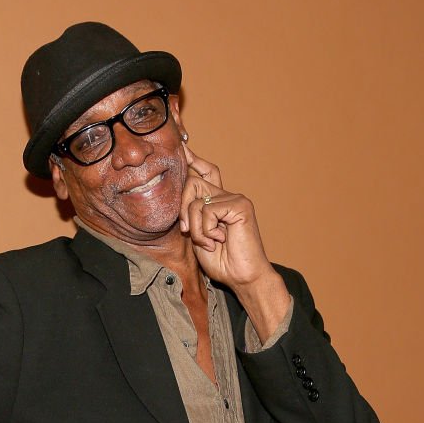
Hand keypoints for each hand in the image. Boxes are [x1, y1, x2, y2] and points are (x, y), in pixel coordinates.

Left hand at [179, 145, 290, 341]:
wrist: (242, 276)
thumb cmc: (222, 261)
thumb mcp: (198, 236)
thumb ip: (191, 215)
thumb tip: (181, 196)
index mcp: (218, 201)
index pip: (205, 172)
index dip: (193, 159)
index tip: (182, 146)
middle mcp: (227, 195)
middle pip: (192, 183)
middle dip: (182, 209)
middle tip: (187, 231)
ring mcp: (235, 198)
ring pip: (196, 200)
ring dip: (195, 227)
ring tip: (208, 242)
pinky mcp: (240, 205)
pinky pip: (207, 209)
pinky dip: (205, 229)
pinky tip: (217, 241)